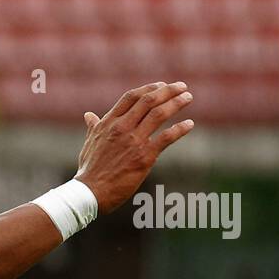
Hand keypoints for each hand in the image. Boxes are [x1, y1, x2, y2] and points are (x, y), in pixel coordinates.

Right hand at [74, 82, 194, 213]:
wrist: (90, 192)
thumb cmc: (89, 170)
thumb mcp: (89, 143)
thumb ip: (93, 127)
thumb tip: (88, 115)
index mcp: (108, 123)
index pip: (131, 97)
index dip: (149, 88)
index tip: (162, 85)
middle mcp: (122, 128)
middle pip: (149, 100)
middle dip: (168, 91)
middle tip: (182, 86)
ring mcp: (133, 141)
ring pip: (159, 114)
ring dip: (177, 103)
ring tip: (188, 97)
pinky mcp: (144, 156)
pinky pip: (166, 137)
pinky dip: (180, 129)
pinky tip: (189, 124)